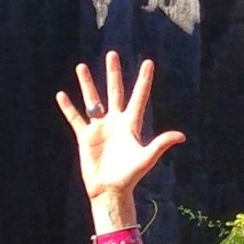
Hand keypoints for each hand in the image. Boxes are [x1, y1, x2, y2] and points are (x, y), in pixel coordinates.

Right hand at [56, 52, 184, 211]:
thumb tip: (181, 136)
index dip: (144, 80)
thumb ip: (161, 144)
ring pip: (92, 100)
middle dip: (113, 73)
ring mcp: (100, 128)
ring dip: (87, 84)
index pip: (139, 97)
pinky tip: (62, 95)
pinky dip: (68, 107)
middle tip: (112, 54)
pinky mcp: (85, 137)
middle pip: (114, 91)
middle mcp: (115, 122)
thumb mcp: (147, 158)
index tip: (148, 62)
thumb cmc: (130, 176)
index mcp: (131, 124)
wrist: (110, 190)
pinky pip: (75, 118)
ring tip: (82, 66)